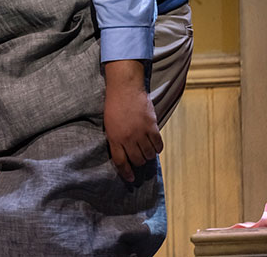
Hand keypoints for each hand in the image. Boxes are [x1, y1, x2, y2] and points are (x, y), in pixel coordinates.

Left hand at [103, 59, 162, 181]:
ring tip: (146, 151)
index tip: (130, 179)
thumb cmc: (114, 105)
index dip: (126, 173)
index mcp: (114, 137)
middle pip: (137, 160)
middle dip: (138, 163)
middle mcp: (127, 138)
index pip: (120, 162)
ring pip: (148, 154)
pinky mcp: (152, 127)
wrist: (125, 89)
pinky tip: (154, 146)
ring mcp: (140, 133)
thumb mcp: (109, 124)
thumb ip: (116, 139)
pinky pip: (158, 145)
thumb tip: (123, 154)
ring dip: (148, 156)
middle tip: (139, 160)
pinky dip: (157, 148)